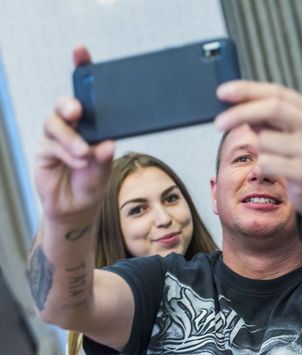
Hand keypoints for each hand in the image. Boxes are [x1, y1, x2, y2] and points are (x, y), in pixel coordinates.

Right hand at [35, 46, 113, 222]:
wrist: (77, 207)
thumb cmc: (92, 182)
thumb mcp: (104, 171)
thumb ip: (105, 158)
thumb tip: (108, 143)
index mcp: (92, 123)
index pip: (86, 92)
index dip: (81, 69)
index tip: (80, 50)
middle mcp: (73, 126)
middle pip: (65, 104)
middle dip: (70, 104)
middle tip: (78, 111)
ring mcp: (56, 137)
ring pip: (56, 124)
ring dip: (71, 138)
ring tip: (85, 154)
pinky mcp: (44, 150)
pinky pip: (51, 145)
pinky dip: (67, 153)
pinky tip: (79, 161)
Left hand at [215, 81, 301, 222]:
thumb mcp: (294, 135)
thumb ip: (271, 120)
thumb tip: (238, 108)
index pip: (277, 93)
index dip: (247, 90)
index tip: (222, 92)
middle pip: (272, 108)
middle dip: (240, 113)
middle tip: (218, 122)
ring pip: (265, 140)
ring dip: (259, 150)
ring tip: (275, 160)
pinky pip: (266, 163)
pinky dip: (262, 167)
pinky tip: (276, 173)